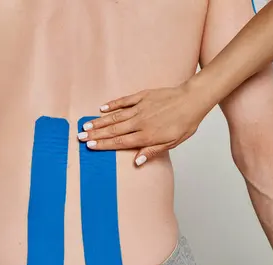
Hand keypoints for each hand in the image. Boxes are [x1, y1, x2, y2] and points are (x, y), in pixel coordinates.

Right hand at [78, 82, 211, 165]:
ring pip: (115, 116)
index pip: (120, 142)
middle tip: (79, 137)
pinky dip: (112, 105)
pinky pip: (124, 101)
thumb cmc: (185, 123)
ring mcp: (140, 108)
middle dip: (95, 134)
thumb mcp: (173, 142)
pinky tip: (102, 109)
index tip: (90, 146)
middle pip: (113, 129)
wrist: (193, 99)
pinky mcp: (143, 96)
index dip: (104, 144)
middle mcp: (140, 122)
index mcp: (147, 135)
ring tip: (86, 125)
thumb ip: (153, 151)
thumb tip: (137, 161)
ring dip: (99, 121)